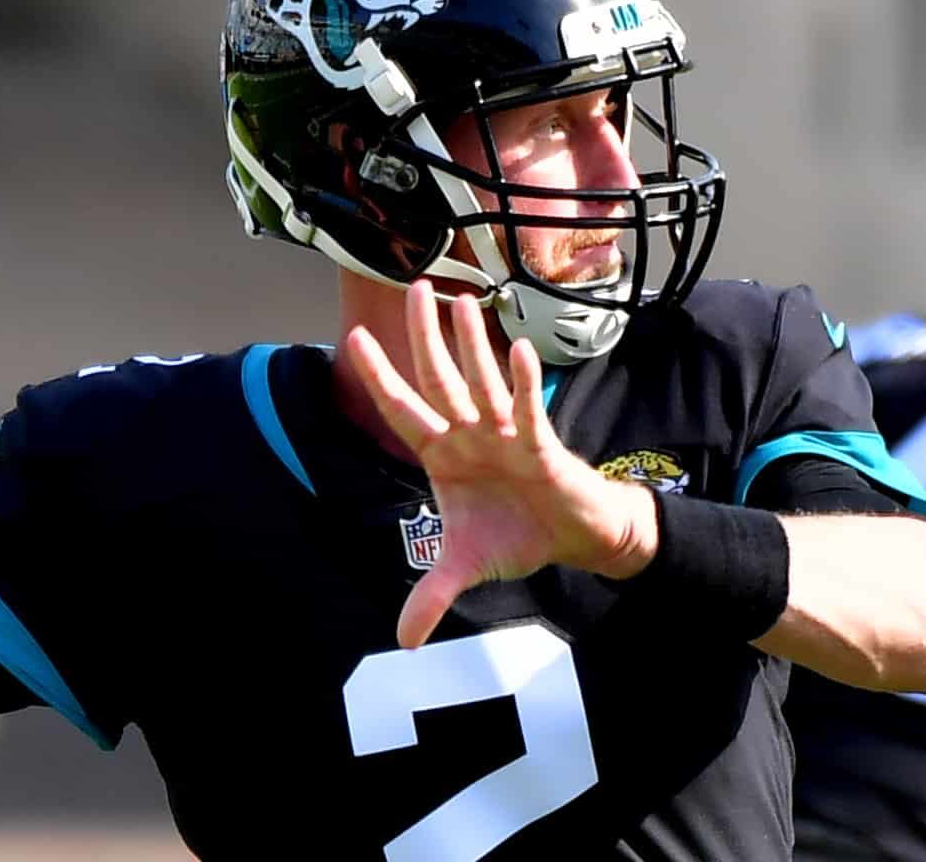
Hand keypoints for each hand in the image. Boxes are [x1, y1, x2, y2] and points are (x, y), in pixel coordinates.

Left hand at [344, 280, 654, 647]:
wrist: (572, 539)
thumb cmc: (516, 536)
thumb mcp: (464, 568)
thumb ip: (430, 595)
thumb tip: (403, 639)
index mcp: (443, 453)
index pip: (402, 408)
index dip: (379, 378)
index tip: (352, 339)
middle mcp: (469, 434)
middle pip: (439, 377)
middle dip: (423, 336)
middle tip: (413, 287)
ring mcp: (504, 435)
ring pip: (480, 381)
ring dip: (470, 343)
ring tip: (459, 300)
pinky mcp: (540, 446)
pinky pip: (527, 410)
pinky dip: (520, 383)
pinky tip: (515, 349)